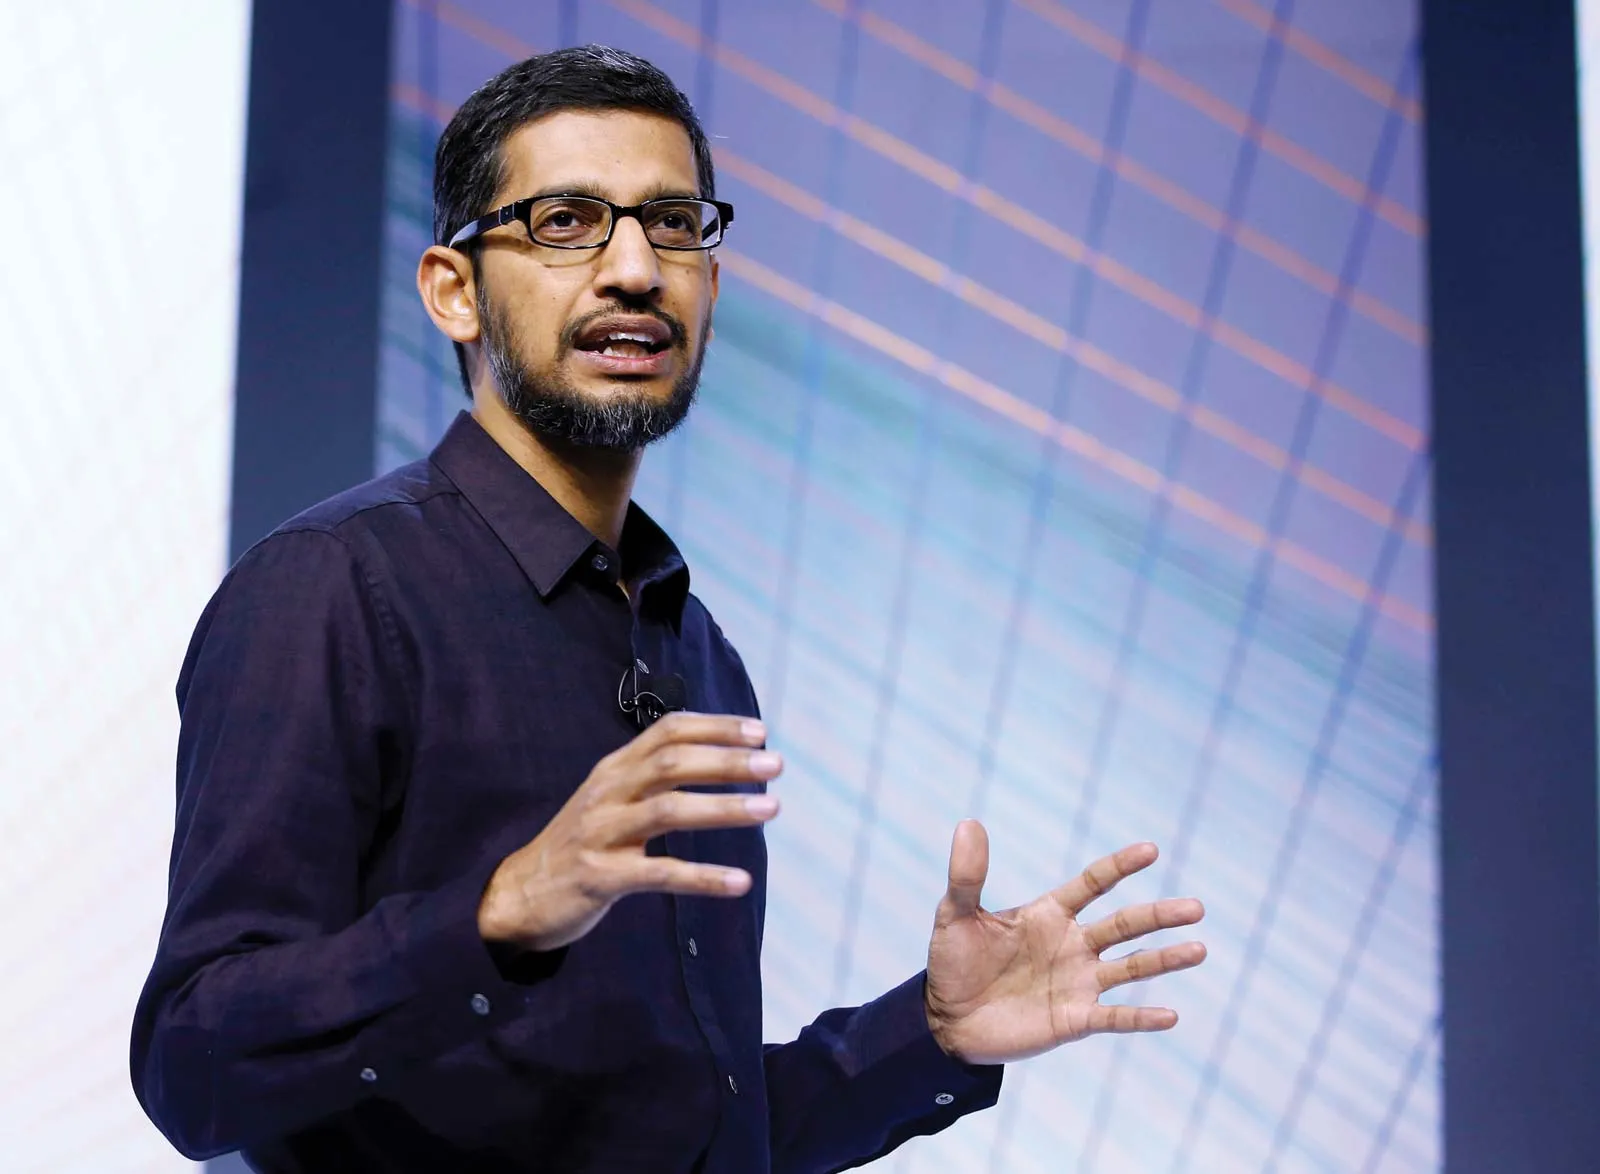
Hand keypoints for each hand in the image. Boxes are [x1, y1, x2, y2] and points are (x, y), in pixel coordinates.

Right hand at [477, 712, 781, 952]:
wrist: (519, 894)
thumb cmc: (581, 845)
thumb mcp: (611, 800)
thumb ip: (652, 779)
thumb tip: (719, 760)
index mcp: (614, 769)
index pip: (667, 731)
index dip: (715, 727)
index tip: (759, 732)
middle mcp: (607, 792)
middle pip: (672, 764)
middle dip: (728, 761)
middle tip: (775, 765)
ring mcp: (600, 833)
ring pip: (669, 810)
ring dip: (725, 807)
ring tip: (771, 808)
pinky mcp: (599, 876)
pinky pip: (659, 873)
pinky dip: (703, 877)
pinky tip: (740, 882)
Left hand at [924, 820, 1205, 1065]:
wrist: (946, 1020)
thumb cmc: (952, 963)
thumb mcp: (957, 915)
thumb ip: (968, 875)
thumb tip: (968, 823)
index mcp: (1050, 914)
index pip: (1093, 884)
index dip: (1119, 867)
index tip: (1150, 850)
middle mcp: (1072, 945)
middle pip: (1125, 925)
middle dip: (1160, 915)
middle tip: (1197, 907)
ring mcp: (1077, 982)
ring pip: (1132, 967)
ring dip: (1164, 958)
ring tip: (1199, 949)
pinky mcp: (1074, 1019)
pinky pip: (1115, 1017)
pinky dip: (1141, 1017)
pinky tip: (1170, 1015)